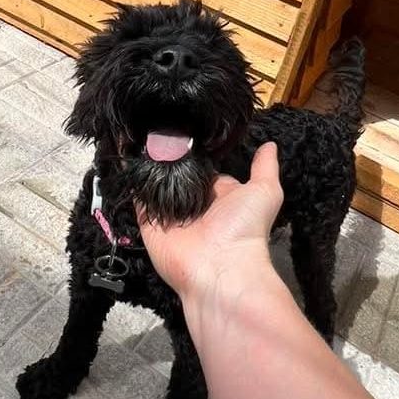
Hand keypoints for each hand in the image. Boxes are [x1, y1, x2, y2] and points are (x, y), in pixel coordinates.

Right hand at [137, 142, 282, 299]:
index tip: (188, 129)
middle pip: (178, 176)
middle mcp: (194, 206)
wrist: (220, 269)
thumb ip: (265, 168)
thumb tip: (270, 145)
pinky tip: (128, 162)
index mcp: (219, 196)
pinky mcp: (150, 225)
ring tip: (143, 141)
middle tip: (162, 133)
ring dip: (150, 167)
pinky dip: (133, 185)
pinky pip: (138, 201)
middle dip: (171, 157)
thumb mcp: (263, 191)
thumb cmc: (246, 230)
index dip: (198, 152)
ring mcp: (171, 216)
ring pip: (156, 186)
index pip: (205, 169)